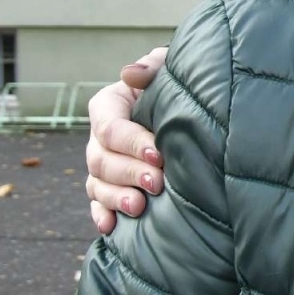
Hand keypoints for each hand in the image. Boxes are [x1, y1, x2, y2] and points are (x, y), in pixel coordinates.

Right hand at [84, 47, 166, 233]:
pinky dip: (101, 214)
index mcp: (110, 105)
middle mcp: (101, 137)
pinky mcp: (111, 186)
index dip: (131, 142)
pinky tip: (110, 227)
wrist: (196, 111)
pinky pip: (97, 203)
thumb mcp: (171, 68)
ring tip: (138, 207)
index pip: (110, 127)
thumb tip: (131, 74)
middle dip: (129, 173)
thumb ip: (153, 66)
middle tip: (157, 183)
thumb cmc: (181, 85)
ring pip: (97, 183)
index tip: (158, 154)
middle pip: (101, 159)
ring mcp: (104, 164)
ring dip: (115, 197)